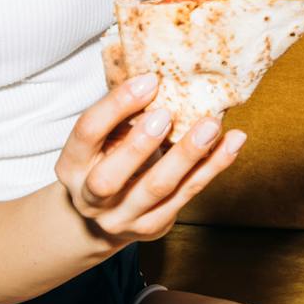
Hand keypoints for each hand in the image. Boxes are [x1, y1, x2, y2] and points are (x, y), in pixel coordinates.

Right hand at [55, 74, 243, 246]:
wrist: (100, 221)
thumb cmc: (104, 163)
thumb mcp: (100, 140)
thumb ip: (120, 115)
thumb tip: (156, 77)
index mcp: (71, 166)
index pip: (87, 133)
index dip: (115, 105)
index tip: (149, 80)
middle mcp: (90, 198)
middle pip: (109, 177)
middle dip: (139, 145)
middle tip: (167, 113)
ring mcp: (122, 218)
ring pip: (156, 188)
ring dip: (187, 155)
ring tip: (212, 125)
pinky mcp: (153, 226)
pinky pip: (187, 194)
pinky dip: (212, 167)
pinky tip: (232, 144)